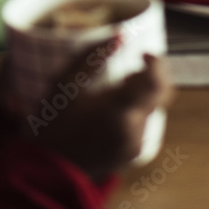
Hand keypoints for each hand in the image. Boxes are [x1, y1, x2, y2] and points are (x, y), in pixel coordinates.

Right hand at [15, 41, 173, 180]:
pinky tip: (112, 110)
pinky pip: (144, 124)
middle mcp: (133, 130)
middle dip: (151, 77)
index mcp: (117, 111)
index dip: (157, 63)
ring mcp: (135, 145)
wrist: (46, 173)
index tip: (144, 53)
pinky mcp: (132, 155)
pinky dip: (136, 110)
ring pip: (154, 109)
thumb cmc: (52, 123)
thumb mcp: (64, 84)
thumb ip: (91, 56)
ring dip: (142, 94)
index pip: (156, 83)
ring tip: (114, 91)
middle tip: (127, 72)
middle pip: (162, 94)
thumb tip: (119, 36)